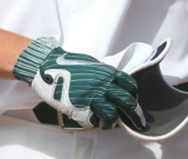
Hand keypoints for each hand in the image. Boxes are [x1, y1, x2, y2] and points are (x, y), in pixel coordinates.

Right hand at [13, 38, 142, 129]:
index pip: (130, 85)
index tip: (134, 100)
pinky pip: (93, 120)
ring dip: (113, 122)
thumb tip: (115, 84)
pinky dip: (94, 123)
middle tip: (139, 122)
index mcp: (107, 72)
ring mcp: (92, 97)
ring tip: (110, 124)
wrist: (49, 65)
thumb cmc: (70, 64)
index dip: (134, 95)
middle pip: (126, 102)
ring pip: (112, 115)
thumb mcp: (93, 64)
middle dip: (135, 114)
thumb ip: (105, 75)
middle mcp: (103, 85)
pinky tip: (93, 122)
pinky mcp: (79, 107)